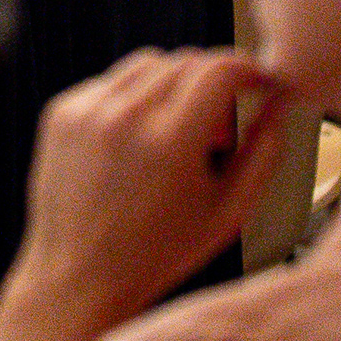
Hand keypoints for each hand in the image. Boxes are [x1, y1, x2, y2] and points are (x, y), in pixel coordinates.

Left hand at [0, 49, 288, 340]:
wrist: (78, 279)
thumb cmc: (160, 254)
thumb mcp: (227, 214)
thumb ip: (263, 155)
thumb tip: (279, 104)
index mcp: (170, 141)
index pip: (220, 68)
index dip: (249, 68)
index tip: (260, 81)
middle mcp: (125, 116)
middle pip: (186, 61)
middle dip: (212, 83)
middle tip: (219, 129)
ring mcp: (87, 110)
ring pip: (147, 63)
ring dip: (172, 86)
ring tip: (176, 138)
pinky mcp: (61, 112)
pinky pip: (110, 83)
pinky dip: (132, 101)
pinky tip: (135, 146)